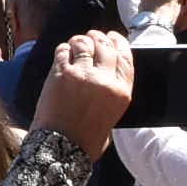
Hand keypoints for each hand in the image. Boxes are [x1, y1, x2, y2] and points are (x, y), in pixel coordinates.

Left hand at [31, 27, 134, 151]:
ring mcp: (82, 75)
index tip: (114, 37)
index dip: (119, 42)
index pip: (126, 57)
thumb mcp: (113, 115)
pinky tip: (64, 54)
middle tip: (92, 37)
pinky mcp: (60, 73)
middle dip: (98, 38)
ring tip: (76, 44)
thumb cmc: (87, 138)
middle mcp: (104, 81)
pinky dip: (64, 49)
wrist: (61, 148)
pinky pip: (64, 50)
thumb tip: (107, 72)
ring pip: (83, 43)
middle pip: (105, 45)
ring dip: (80, 41)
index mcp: (121, 92)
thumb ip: (112, 92)